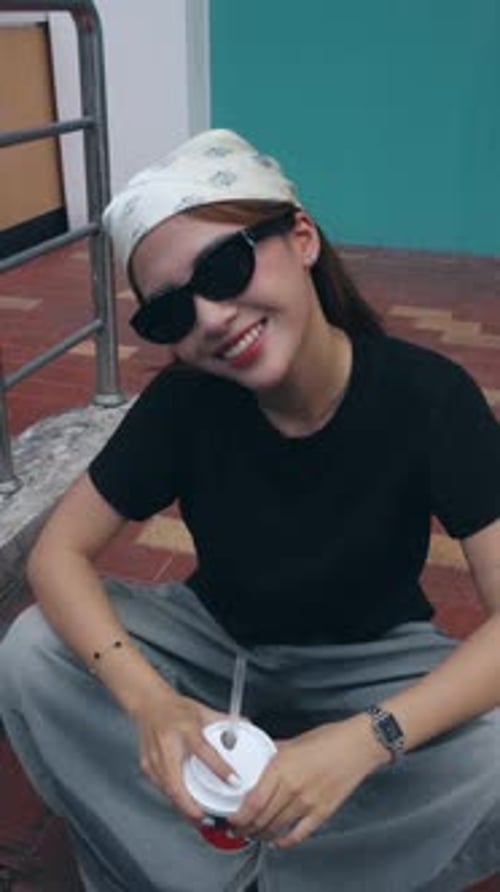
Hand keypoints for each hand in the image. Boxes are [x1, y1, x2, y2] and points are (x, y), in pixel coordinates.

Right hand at [134, 684, 235, 822]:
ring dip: (183, 809)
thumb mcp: (202, 711)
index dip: (220, 769)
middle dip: (191, 808)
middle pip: (177, 785)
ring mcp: (154, 759)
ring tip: (200, 819)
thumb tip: (246, 726)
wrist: (148, 703)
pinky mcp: (148, 767)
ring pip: (169, 792)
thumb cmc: (175, 708)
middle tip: (208, 819)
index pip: (204, 751)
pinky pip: (162, 789)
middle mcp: (168, 746)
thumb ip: (223, 721)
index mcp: (184, 729)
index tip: (234, 782)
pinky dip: (175, 800)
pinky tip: (185, 807)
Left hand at [229, 714, 388, 847]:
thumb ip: (273, 752)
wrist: (358, 745)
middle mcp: (292, 787)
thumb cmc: (329, 738)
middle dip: (246, 828)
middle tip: (239, 830)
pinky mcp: (323, 811)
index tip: (232, 819)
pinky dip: (286, 840)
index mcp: (281, 767)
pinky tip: (279, 841)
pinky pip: (300, 833)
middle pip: (262, 818)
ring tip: (254, 835)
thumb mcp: (294, 741)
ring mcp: (308, 802)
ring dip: (262, 835)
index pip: (253, 801)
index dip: (239, 816)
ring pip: (278, 827)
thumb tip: (258, 756)